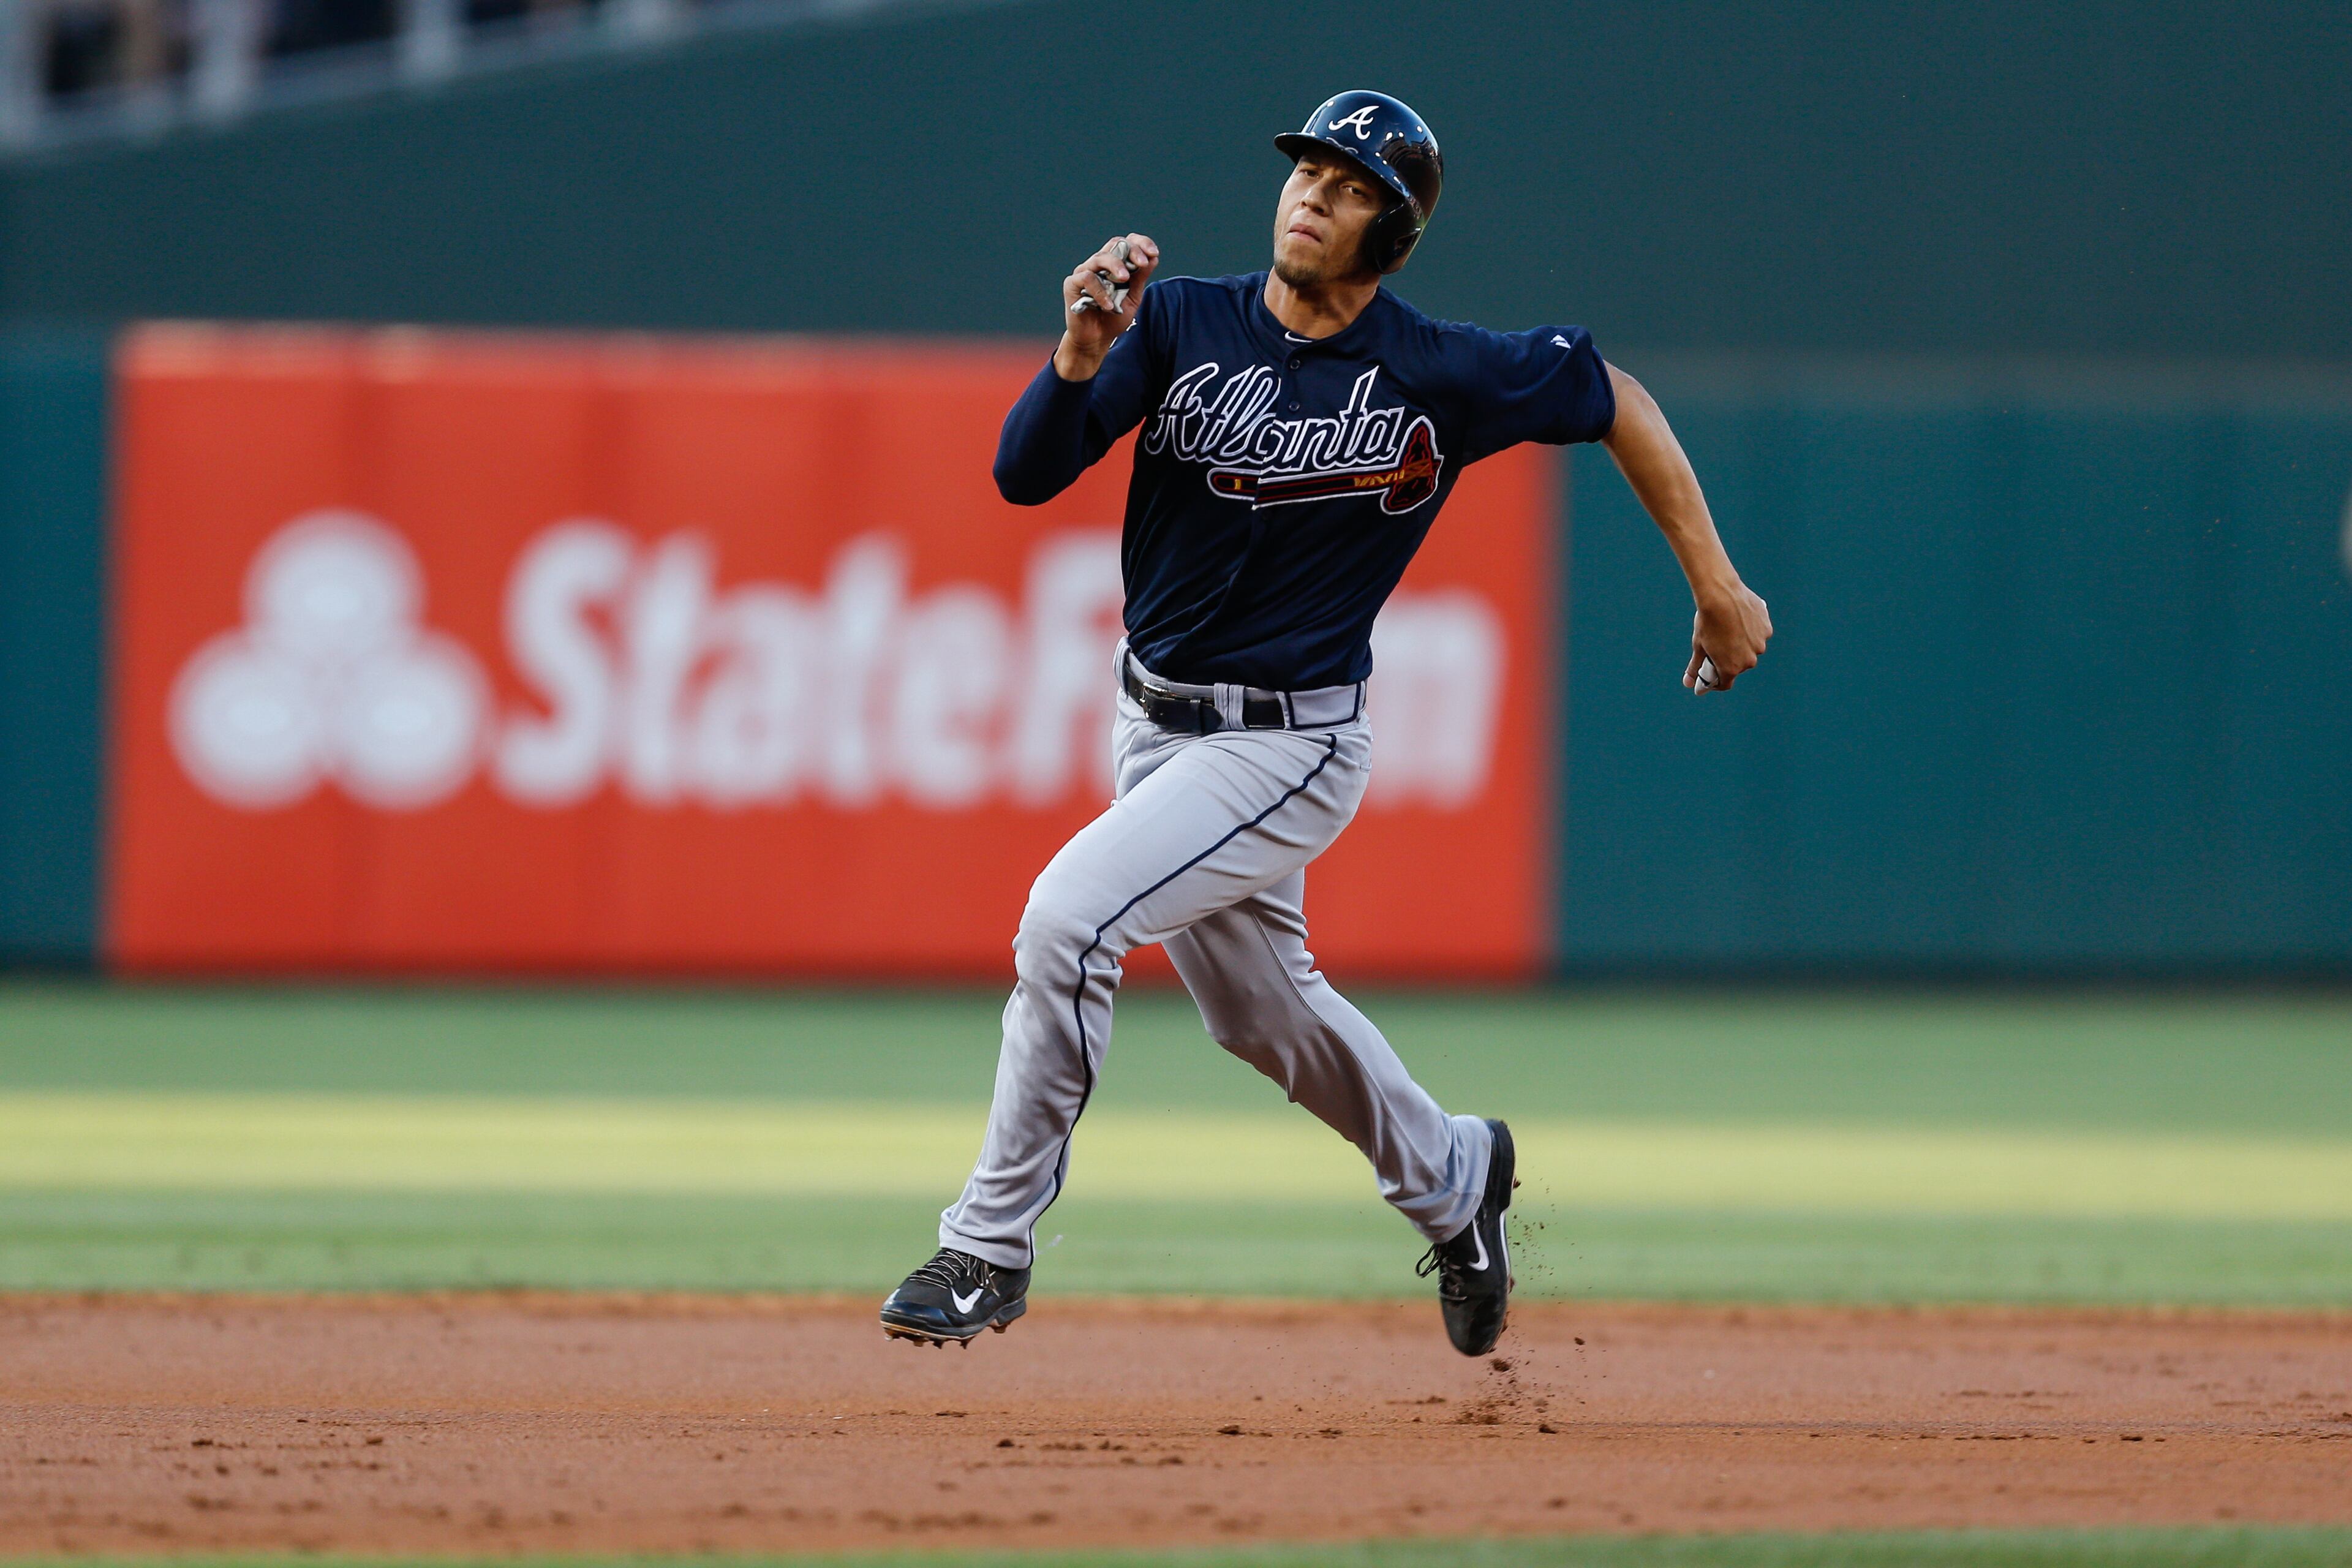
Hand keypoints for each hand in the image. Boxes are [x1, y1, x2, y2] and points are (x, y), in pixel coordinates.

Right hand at [1053, 233, 1159, 380]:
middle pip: (1115, 244)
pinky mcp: (1072, 284)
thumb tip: (1153, 258)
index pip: (1127, 243)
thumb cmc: (1113, 318)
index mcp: (1115, 264)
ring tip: (1125, 279)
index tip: (1154, 253)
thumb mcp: (1133, 298)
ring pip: (1100, 257)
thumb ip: (1140, 279)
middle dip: (1132, 251)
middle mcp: (1099, 264)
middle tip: (1143, 263)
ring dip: (1116, 265)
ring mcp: (1084, 272)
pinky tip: (1108, 305)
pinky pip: (1087, 278)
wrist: (1096, 340)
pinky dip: (1099, 291)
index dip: (1141, 243)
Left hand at [1685, 583, 1771, 693]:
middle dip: (1729, 658)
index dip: (1716, 681)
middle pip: (1739, 665)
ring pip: (1751, 648)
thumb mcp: (1699, 646)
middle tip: (1719, 644)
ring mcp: (1760, 645)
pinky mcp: (1766, 629)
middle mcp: (1749, 660)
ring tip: (1731, 629)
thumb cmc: (1707, 622)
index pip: (1725, 683)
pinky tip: (1742, 619)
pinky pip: (1759, 634)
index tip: (1711, 672)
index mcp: (1731, 668)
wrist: (1721, 595)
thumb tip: (1688, 683)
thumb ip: (1696, 667)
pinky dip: (1752, 630)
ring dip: (1743, 643)